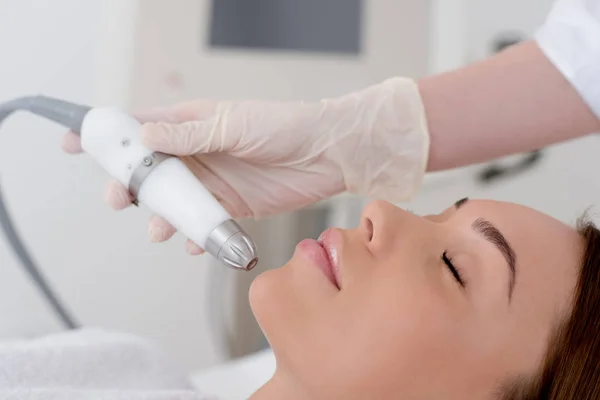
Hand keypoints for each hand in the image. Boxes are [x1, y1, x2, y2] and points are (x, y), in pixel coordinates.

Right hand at [62, 77, 428, 253]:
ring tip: (160, 229)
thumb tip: (145, 139)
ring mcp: (213, 182)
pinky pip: (203, 224)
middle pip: (148, 172)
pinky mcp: (231, 207)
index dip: (107, 135)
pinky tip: (197, 244)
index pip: (140, 127)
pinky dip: (196, 237)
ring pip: (172, 204)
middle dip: (127, 186)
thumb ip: (189, 136)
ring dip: (160, 218)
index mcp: (192, 125)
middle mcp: (197, 154)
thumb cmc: (283, 126)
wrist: (327, 154)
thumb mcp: (232, 124)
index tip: (74, 143)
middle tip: (119, 199)